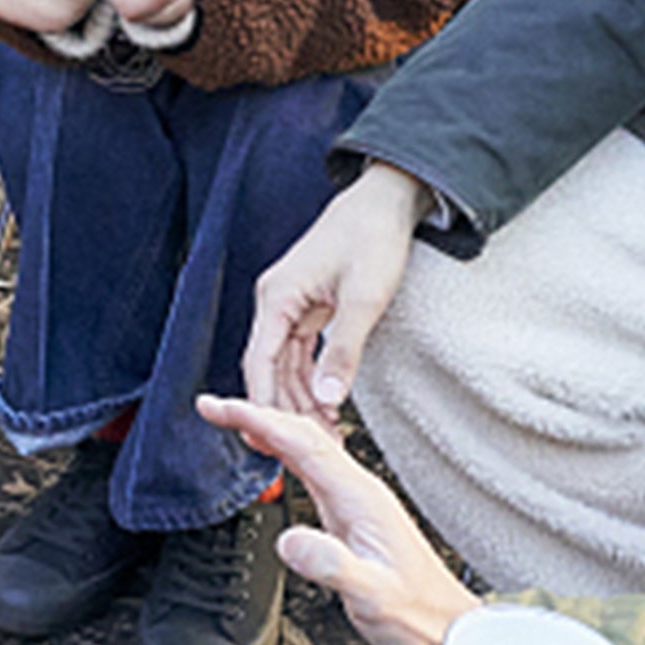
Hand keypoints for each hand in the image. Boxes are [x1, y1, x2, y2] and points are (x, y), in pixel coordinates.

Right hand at [197, 395, 476, 644]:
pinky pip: (311, 469)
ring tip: (231, 420)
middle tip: (212, 407)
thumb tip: (288, 539)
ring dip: (267, 428)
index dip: (256, 420)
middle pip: (302, 434)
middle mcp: (359, 491)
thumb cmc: (414, 613)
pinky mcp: (350, 514)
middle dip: (255, 414)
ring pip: (306, 447)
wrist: (447, 628)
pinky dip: (282, 452)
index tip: (218, 409)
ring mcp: (355, 501)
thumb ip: (330, 565)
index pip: (300, 443)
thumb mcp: (371, 595)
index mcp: (360, 499)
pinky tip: (270, 455)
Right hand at [244, 162, 432, 415]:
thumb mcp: (364, 298)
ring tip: (322, 430)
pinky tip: (325, 402)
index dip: (261, 402)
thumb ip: (343, 351)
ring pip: (284, 364)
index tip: (269, 436)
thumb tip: (329, 398)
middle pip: (267, 368)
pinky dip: (310, 378)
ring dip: (299, 397)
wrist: (387, 200)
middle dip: (284, 407)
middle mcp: (274, 303)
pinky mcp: (305, 308)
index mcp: (276, 298)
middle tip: (303, 444)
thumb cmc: (373, 237)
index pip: (258, 362)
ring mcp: (288, 306)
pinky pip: (299, 353)